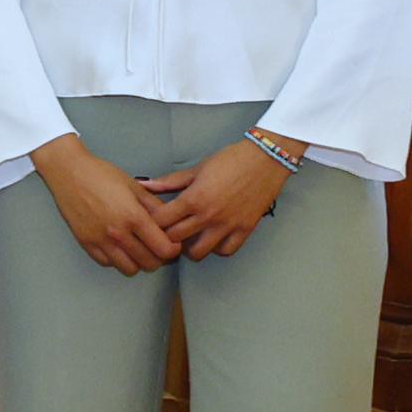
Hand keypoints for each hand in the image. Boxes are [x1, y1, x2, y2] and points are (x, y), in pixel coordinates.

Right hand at [37, 136, 181, 274]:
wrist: (69, 172)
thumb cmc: (103, 175)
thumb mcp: (136, 187)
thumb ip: (155, 208)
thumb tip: (170, 224)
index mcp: (134, 217)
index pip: (163, 249)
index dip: (173, 249)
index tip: (172, 243)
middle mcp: (118, 233)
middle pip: (149, 263)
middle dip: (159, 258)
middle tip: (157, 247)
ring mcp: (100, 240)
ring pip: (129, 269)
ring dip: (138, 262)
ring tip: (138, 249)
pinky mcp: (85, 243)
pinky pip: (108, 263)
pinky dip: (117, 260)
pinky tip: (119, 247)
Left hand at [142, 136, 296, 258]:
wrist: (266, 160)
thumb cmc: (230, 161)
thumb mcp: (197, 169)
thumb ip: (170, 181)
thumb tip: (145, 185)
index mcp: (193, 199)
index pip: (160, 221)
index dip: (152, 222)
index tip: (153, 219)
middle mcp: (208, 216)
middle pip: (175, 239)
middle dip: (167, 236)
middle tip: (168, 230)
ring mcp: (227, 225)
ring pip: (199, 252)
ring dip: (190, 247)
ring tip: (190, 237)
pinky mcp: (245, 230)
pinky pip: (226, 251)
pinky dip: (217, 249)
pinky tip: (213, 238)